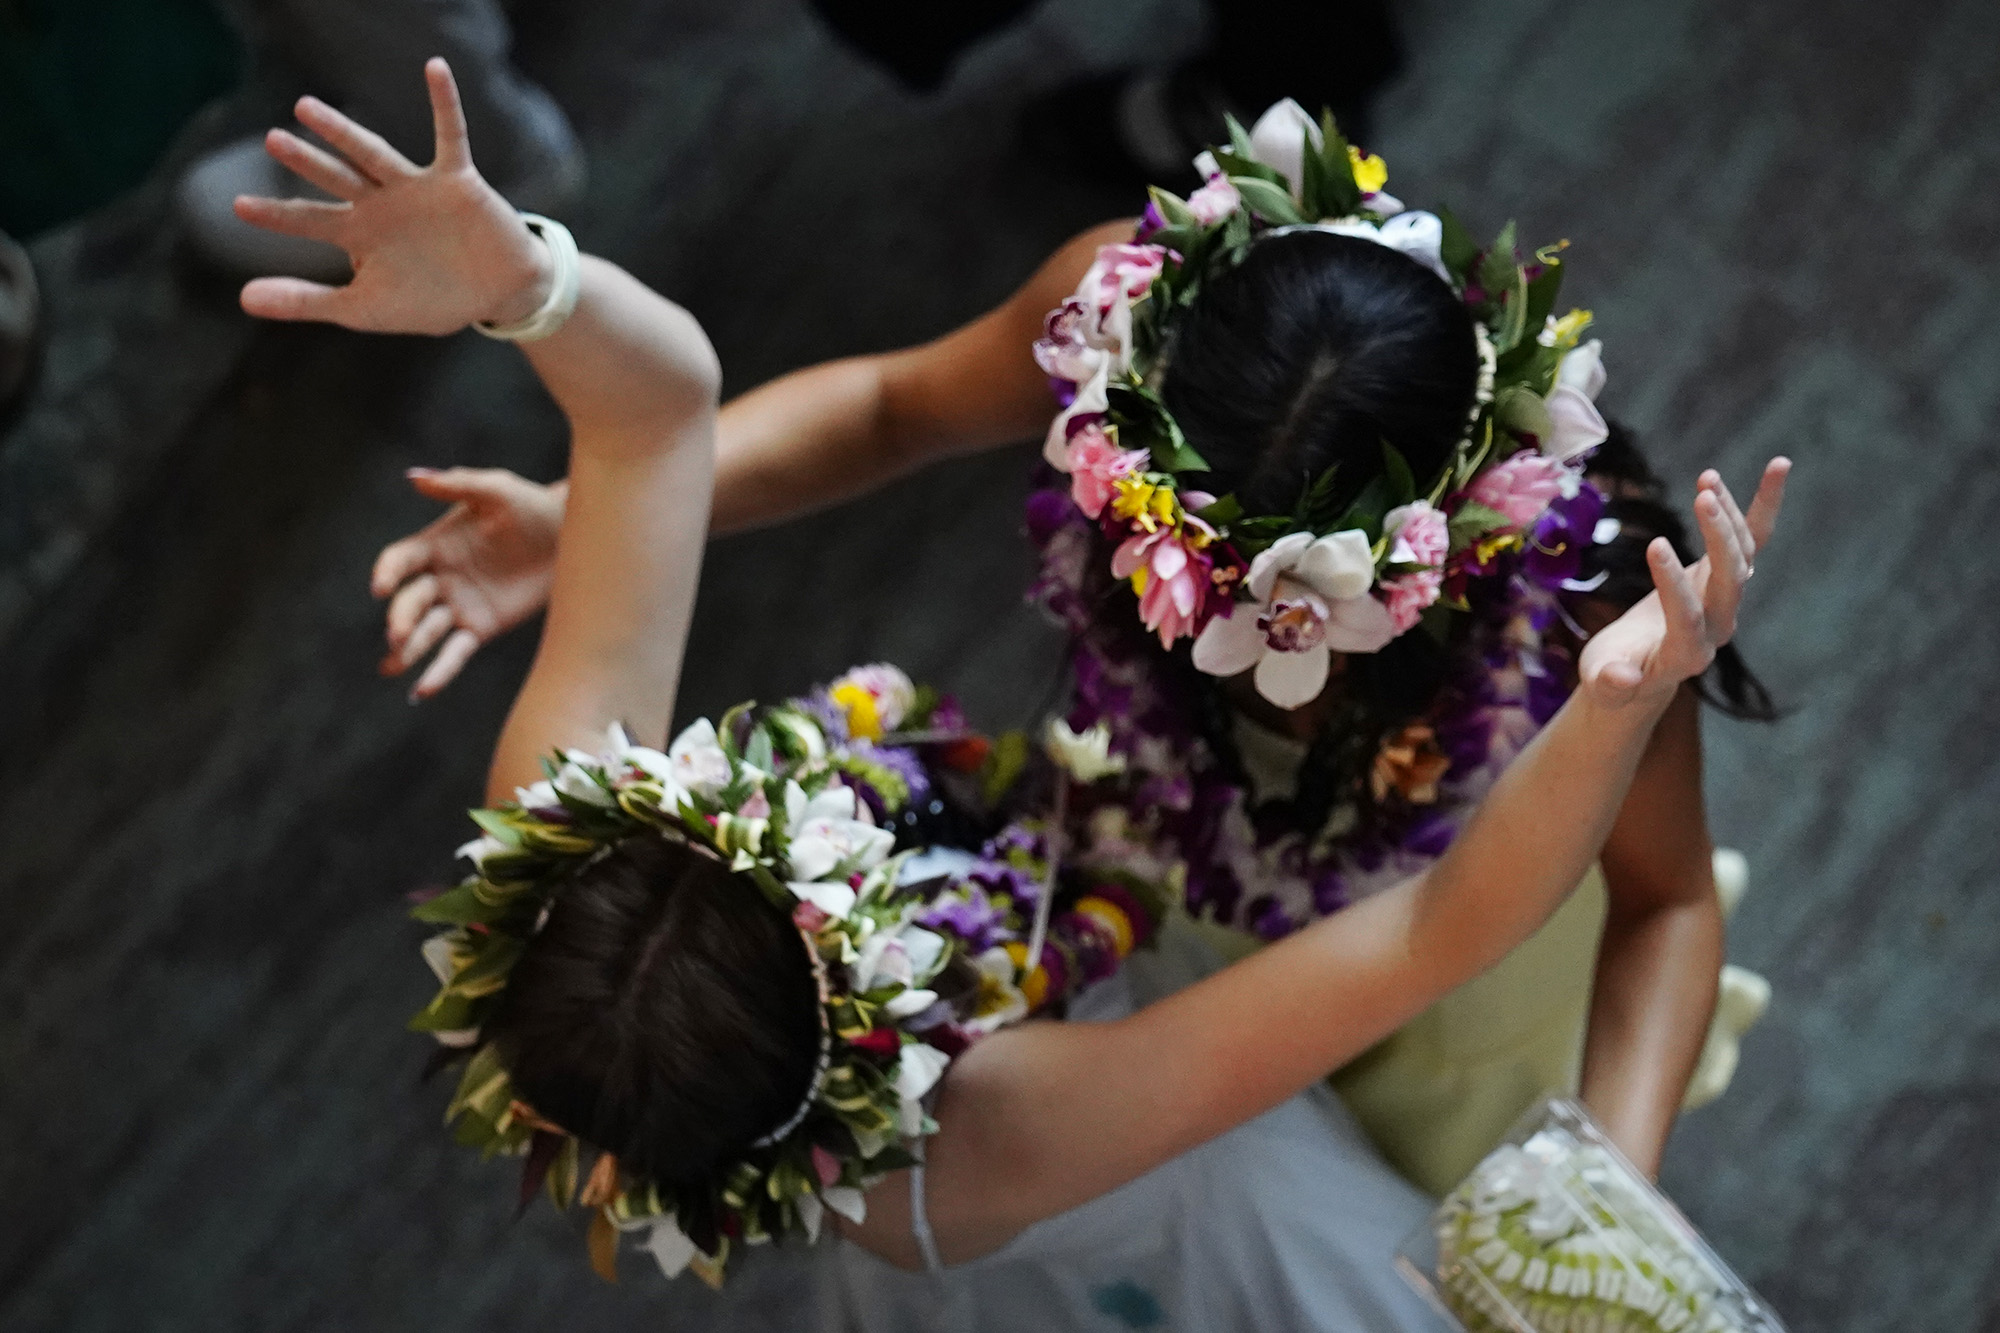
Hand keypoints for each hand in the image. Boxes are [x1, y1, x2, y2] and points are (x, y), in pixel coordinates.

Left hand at [233, 58, 554, 334]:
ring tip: (307, 109)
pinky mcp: (456, 181)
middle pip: (336, 177)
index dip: (277, 215)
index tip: (238, 207)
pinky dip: (445, 104)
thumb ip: (306, 301)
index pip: (310, 218)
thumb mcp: (364, 308)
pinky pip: (451, 137)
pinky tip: (434, 69)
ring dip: (344, 133)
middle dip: (307, 162)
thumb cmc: (431, 300)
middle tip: (273, 140)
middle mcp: (382, 204)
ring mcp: (417, 188)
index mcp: (360, 233)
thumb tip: (243, 299)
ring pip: (374, 154)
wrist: (497, 294)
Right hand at [373, 468, 564, 698]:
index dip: (386, 573)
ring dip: (408, 650)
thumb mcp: (497, 490)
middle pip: (410, 602)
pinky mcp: (481, 628)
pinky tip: (421, 691)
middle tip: (397, 635)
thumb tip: (413, 477)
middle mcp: (440, 579)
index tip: (380, 587)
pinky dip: (439, 672)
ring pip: (426, 632)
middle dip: (401, 619)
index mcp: (435, 545)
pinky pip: (455, 653)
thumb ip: (457, 484)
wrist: (571, 536)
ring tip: (391, 667)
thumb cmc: (531, 506)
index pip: (399, 561)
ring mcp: (459, 606)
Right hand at [1578, 458, 1789, 709]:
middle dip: (1720, 539)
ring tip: (1707, 478)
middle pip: (1731, 582)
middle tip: (1702, 498)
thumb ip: (1609, 683)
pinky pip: (1753, 537)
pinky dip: (1764, 503)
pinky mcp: (1725, 576)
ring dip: (1731, 514)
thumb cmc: (1612, 678)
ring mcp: (1726, 600)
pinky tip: (1778, 465)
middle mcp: (1717, 627)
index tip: (1654, 544)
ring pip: (1743, 554)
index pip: (1688, 616)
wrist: (1642, 675)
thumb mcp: (1601, 682)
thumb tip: (1620, 680)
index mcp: (1685, 655)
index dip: (1673, 583)